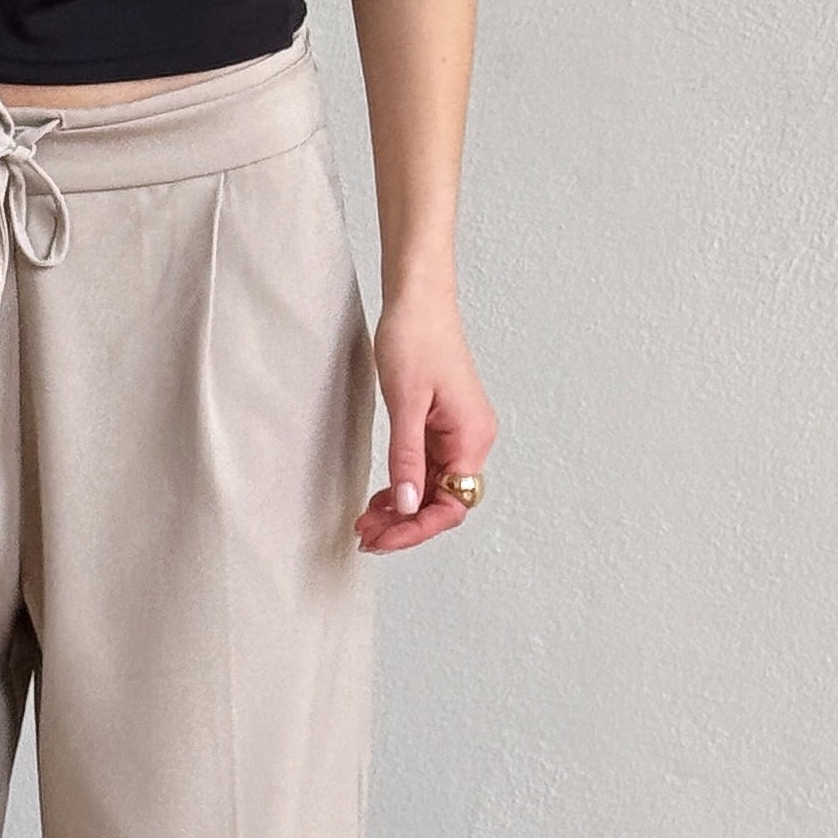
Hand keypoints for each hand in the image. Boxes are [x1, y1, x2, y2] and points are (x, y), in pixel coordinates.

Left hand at [356, 285, 495, 555]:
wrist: (418, 298)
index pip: (451, 505)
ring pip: (433, 488)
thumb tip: (407, 506)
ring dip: (402, 508)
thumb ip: (406, 458)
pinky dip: (404, 486)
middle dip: (405, 524)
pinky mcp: (444, 425)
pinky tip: (380, 497)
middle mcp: (472, 440)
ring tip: (365, 521)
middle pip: (443, 502)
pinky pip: (427, 468)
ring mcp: (459, 433)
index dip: (416, 529)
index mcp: (471, 438)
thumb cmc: (414, 339)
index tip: (381, 539)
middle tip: (364, 534)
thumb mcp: (405, 403)